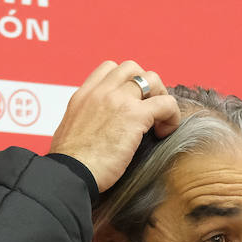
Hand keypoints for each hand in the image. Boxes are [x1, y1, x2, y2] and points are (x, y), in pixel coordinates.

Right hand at [49, 60, 180, 191]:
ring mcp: (118, 100)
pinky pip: (166, 103)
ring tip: (158, 120)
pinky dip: (172, 116)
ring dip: (160, 96)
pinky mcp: (135, 115)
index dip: (126, 81)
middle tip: (148, 109)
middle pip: (133, 67)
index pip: (109, 68)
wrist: (69, 174)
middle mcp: (100, 92)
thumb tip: (98, 129)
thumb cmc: (69, 165)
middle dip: (145, 85)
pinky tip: (164, 133)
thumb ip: (86, 121)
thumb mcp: (71, 131)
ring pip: (152, 79)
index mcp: (84, 95)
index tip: (131, 102)